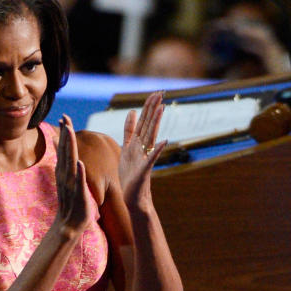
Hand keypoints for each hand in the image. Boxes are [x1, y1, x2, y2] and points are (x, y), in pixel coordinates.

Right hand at [54, 115, 90, 236]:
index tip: (64, 118)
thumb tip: (64, 150)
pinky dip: (79, 173)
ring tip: (70, 132)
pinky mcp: (78, 195)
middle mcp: (65, 176)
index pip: (64, 149)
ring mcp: (70, 185)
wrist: (69, 226)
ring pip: (70, 162)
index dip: (64, 134)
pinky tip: (80, 163)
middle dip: (66, 134)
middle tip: (65, 117)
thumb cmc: (72, 204)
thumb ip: (66, 165)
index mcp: (64, 172)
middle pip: (65, 151)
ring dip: (70, 147)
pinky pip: (79, 182)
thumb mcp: (67, 181)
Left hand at [118, 91, 164, 208]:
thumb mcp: (127, 148)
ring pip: (150, 137)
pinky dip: (157, 151)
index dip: (148, 107)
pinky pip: (151, 159)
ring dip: (156, 123)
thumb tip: (132, 112)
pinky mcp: (144, 171)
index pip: (144, 121)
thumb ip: (129, 130)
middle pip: (148, 125)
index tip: (155, 93)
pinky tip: (163, 141)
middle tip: (161, 93)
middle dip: (153, 109)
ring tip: (162, 108)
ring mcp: (144, 159)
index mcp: (138, 143)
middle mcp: (143, 149)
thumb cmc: (130, 175)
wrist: (133, 198)